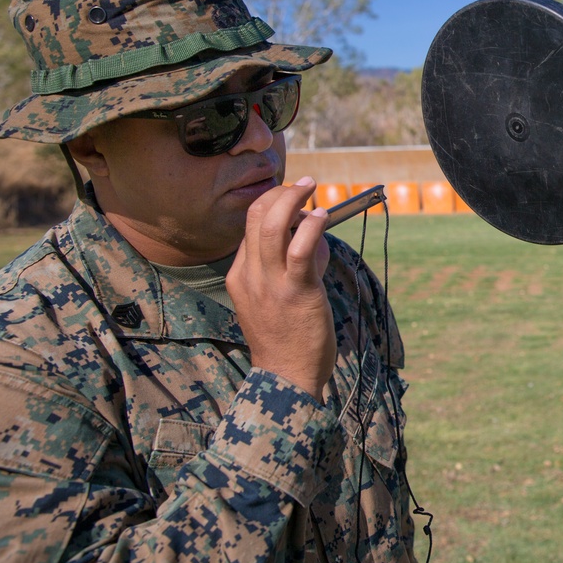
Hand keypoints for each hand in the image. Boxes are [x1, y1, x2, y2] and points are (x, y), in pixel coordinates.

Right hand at [227, 177, 335, 401]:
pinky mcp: (297, 292)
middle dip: (280, 194)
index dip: (273, 206)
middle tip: (303, 185)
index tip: (295, 201)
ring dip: (293, 200)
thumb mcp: (273, 300)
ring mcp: (271, 284)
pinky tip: (322, 217)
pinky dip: (311, 226)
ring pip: (273, 227)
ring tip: (310, 189)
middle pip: (256, 218)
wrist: (286, 378)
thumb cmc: (285, 339)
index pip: (250, 227)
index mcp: (240, 276)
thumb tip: (313, 238)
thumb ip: (289, 267)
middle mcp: (250, 276)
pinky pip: (300, 250)